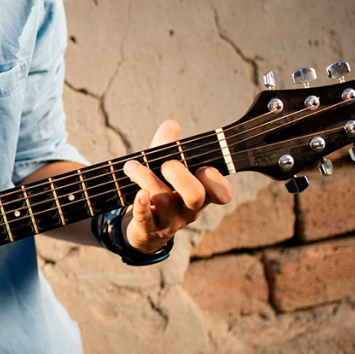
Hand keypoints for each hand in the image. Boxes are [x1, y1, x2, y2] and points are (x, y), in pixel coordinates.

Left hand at [121, 120, 232, 253]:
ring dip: (146, 178)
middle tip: (166, 165)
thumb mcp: (164, 168)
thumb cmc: (161, 192)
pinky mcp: (148, 229)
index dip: (215, 179)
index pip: (223, 193)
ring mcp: (170, 221)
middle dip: (180, 175)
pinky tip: (138, 194)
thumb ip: (168, 146)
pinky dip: (141, 205)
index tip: (201, 167)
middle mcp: (189, 209)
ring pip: (164, 200)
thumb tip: (171, 124)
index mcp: (201, 194)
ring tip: (131, 166)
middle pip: (195, 195)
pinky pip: (146, 219)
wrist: (144, 229)